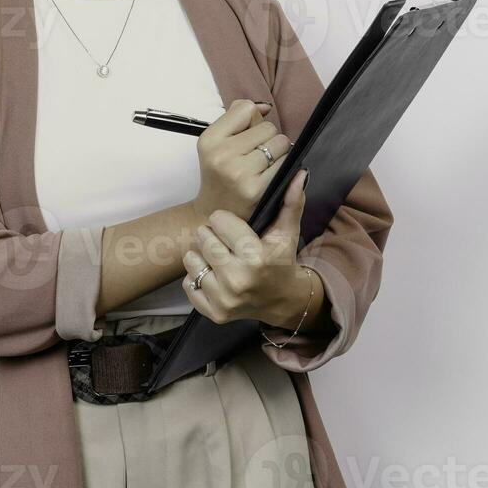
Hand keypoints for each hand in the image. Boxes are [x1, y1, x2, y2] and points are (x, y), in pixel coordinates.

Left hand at [182, 168, 314, 326]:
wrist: (281, 301)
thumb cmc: (281, 261)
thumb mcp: (287, 232)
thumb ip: (290, 202)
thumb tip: (299, 174)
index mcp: (255, 257)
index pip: (218, 220)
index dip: (226, 221)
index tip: (235, 229)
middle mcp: (238, 280)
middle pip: (202, 238)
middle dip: (212, 236)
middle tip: (227, 244)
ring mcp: (224, 299)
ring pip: (191, 259)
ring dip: (202, 256)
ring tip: (220, 259)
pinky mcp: (213, 313)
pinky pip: (187, 283)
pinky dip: (197, 278)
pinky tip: (215, 277)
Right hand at [191, 99, 291, 223]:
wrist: (216, 211)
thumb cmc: (221, 171)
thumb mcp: (218, 141)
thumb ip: (239, 116)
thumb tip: (266, 108)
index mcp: (209, 139)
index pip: (246, 108)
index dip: (251, 120)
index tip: (244, 134)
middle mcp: (221, 155)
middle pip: (268, 127)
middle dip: (266, 137)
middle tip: (253, 154)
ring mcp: (239, 173)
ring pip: (280, 143)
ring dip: (278, 151)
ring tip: (262, 164)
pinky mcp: (256, 189)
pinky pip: (285, 164)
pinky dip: (283, 166)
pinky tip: (269, 175)